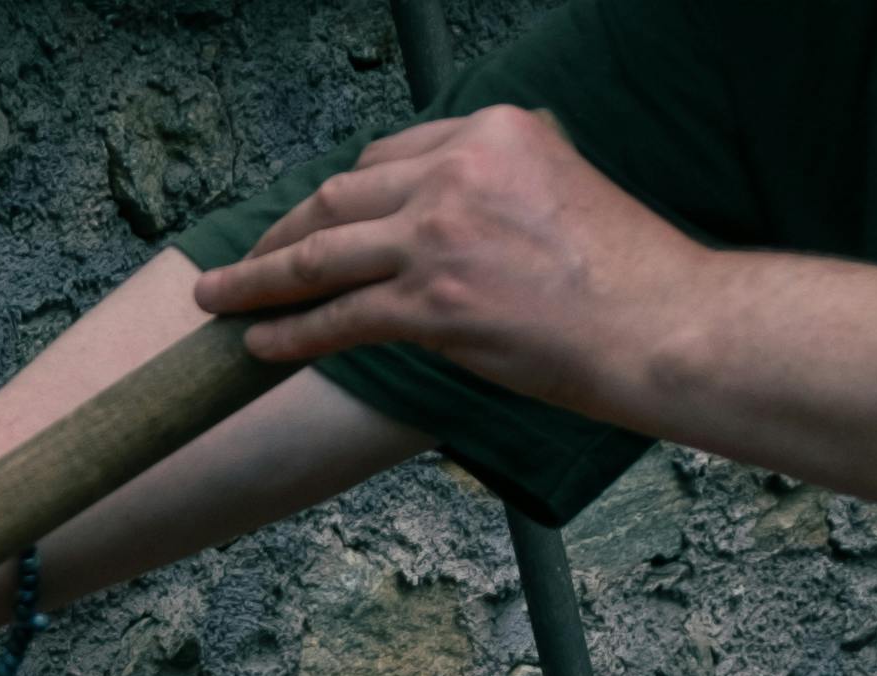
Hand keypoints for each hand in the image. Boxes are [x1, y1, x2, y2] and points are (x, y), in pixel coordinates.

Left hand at [187, 105, 713, 420]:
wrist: (660, 323)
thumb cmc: (625, 272)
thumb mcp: (560, 185)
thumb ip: (496, 186)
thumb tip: (439, 219)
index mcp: (493, 130)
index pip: (390, 154)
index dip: (346, 195)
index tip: (318, 220)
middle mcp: (458, 169)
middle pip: (341, 194)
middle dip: (284, 230)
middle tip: (248, 260)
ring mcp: (439, 235)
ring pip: (320, 253)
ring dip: (257, 279)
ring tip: (216, 300)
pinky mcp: (431, 302)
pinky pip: (337, 316)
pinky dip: (288, 332)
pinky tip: (257, 344)